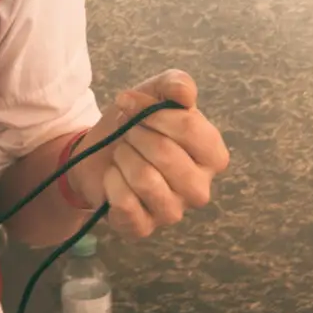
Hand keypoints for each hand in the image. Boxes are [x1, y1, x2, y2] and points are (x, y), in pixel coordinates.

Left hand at [73, 69, 229, 241]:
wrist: (100, 155)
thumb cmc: (137, 124)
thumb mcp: (155, 93)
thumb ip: (175, 84)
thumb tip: (185, 94)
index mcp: (212, 155)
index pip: (190, 129)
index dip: (155, 113)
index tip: (132, 104)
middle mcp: (200, 189)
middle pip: (166, 154)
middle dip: (136, 135)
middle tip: (129, 133)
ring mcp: (173, 212)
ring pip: (145, 179)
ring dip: (123, 158)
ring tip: (123, 154)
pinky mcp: (144, 228)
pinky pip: (125, 204)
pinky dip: (111, 182)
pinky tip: (114, 178)